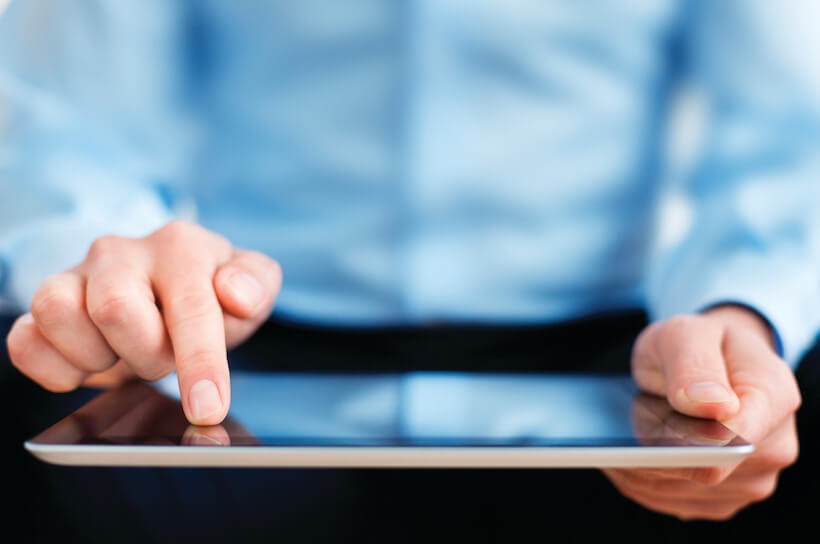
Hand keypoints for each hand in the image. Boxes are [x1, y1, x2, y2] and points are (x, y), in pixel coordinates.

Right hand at [6, 220, 281, 424]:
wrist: (162, 285)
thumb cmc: (210, 290)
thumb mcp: (251, 284)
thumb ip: (256, 284)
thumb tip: (237, 295)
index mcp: (180, 246)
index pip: (189, 305)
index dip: (199, 362)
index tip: (207, 408)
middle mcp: (121, 252)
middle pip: (115, 310)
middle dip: (147, 355)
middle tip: (164, 359)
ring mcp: (75, 275)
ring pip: (59, 314)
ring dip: (98, 356)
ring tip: (127, 353)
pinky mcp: (43, 304)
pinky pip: (24, 340)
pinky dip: (53, 367)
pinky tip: (87, 365)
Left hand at [603, 304, 801, 519]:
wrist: (712, 359)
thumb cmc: (700, 342)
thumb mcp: (687, 332)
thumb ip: (695, 363)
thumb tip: (710, 405)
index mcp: (775, 396)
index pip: (739, 438)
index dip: (693, 439)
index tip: (653, 430)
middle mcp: (774, 446)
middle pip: (705, 473)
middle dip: (654, 453)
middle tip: (614, 433)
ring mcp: (751, 479)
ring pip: (678, 492)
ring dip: (639, 469)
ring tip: (612, 442)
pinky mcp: (721, 498)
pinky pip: (668, 500)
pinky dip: (638, 481)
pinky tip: (619, 458)